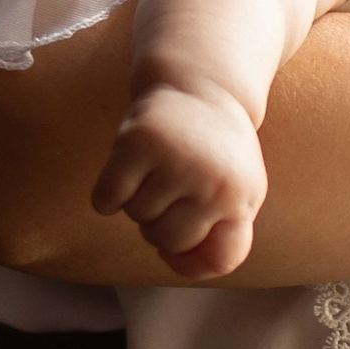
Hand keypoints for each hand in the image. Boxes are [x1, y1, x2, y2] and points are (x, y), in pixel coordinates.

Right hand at [92, 82, 267, 279]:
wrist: (203, 87)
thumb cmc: (219, 153)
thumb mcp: (241, 196)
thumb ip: (225, 242)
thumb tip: (176, 262)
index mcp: (243, 197)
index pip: (219, 262)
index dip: (197, 258)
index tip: (192, 232)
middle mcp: (214, 181)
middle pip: (167, 241)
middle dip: (163, 219)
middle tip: (176, 182)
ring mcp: (176, 161)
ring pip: (136, 217)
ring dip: (138, 198)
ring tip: (160, 165)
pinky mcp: (138, 142)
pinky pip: (106, 200)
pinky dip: (108, 194)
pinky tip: (128, 167)